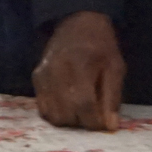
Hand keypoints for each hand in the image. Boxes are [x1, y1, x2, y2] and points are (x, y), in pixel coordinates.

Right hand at [34, 11, 125, 131]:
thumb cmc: (100, 47)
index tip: (105, 125)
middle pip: (66, 113)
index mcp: (80, 66)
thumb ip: (112, 97)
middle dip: (83, 122)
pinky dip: (57, 113)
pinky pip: (43, 108)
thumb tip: (109, 126)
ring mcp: (43, 76)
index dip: (95, 121)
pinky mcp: (36, 79)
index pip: (84, 104)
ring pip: (53, 115)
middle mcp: (57, 71)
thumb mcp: (116, 68)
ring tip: (81, 111)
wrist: (76, 25)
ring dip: (69, 120)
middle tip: (94, 116)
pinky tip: (68, 105)